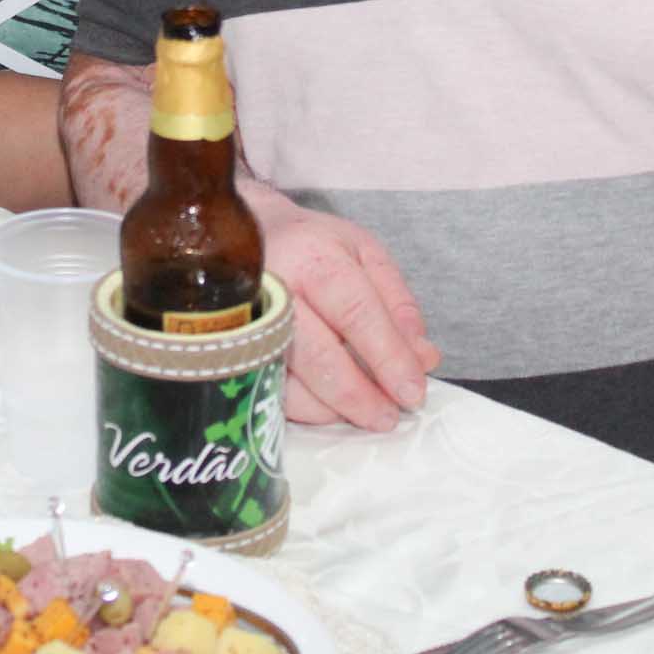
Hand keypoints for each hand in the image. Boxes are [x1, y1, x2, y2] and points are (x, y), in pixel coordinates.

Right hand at [244, 182, 442, 431]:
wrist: (240, 238)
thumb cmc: (311, 247)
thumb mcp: (364, 254)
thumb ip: (398, 304)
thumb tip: (422, 358)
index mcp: (314, 258)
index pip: (357, 314)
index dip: (389, 358)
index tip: (413, 392)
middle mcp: (274, 290)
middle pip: (321, 357)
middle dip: (361, 396)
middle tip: (390, 416)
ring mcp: (245, 325)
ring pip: (292, 385)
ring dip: (335, 410)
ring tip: (366, 411)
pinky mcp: (231, 355)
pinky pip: (269, 395)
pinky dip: (306, 409)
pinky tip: (330, 405)